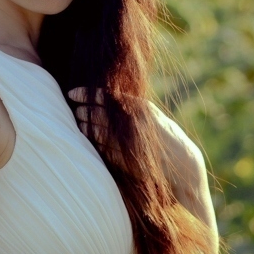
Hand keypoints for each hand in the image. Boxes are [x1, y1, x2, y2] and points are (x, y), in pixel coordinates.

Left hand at [67, 87, 190, 188]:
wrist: (181, 160)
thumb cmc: (163, 134)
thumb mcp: (151, 114)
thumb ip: (132, 106)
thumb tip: (107, 97)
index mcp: (140, 107)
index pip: (106, 97)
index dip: (86, 94)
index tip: (72, 93)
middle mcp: (135, 122)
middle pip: (98, 114)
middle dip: (83, 111)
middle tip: (75, 110)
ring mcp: (131, 141)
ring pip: (98, 131)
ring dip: (85, 127)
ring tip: (78, 124)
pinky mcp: (128, 159)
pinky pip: (104, 149)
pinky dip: (94, 143)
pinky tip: (88, 140)